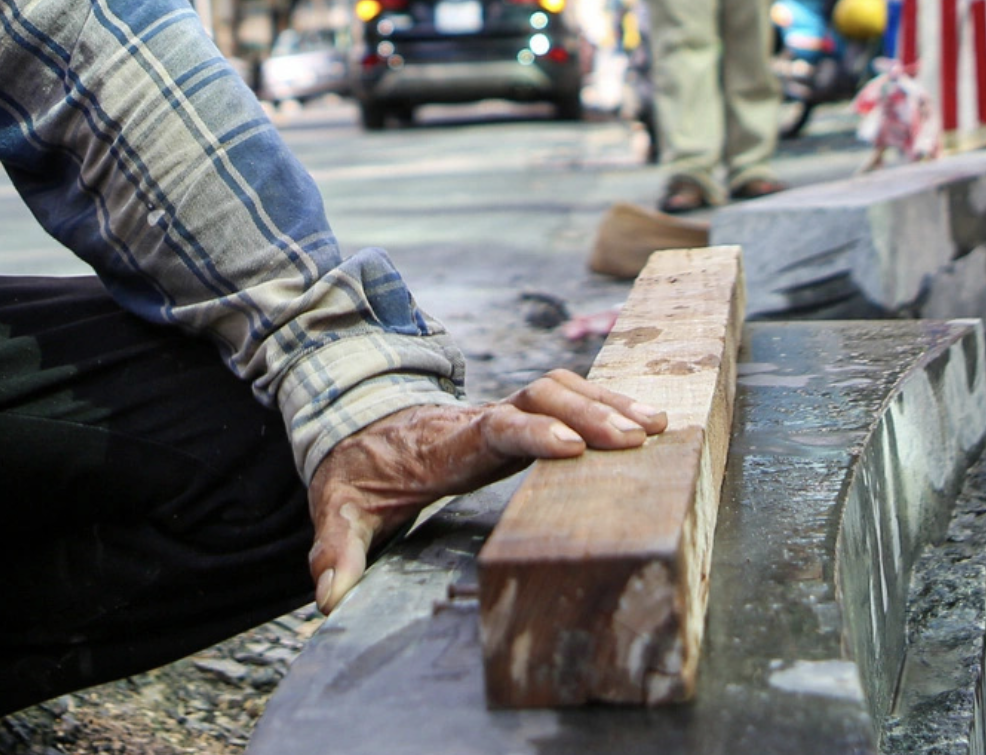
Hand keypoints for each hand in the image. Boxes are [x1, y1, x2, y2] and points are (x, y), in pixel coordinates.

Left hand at [304, 374, 664, 613]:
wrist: (356, 427)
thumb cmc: (357, 471)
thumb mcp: (338, 511)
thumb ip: (335, 551)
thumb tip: (330, 596)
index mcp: (445, 443)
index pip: (493, 428)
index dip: (533, 433)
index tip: (572, 446)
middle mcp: (479, 419)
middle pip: (540, 398)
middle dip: (589, 413)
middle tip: (636, 436)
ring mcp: (500, 414)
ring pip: (558, 390)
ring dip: (605, 401)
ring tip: (655, 425)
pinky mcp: (517, 419)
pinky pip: (566, 398)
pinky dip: (604, 401)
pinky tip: (642, 420)